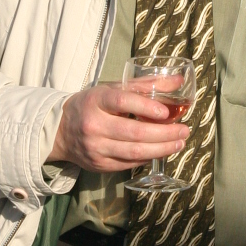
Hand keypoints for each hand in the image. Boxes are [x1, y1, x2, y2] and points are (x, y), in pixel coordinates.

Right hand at [47, 82, 189, 172]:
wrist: (61, 131)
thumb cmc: (92, 105)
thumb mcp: (112, 88)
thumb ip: (145, 84)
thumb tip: (178, 80)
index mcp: (96, 101)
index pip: (122, 102)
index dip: (145, 107)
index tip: (166, 112)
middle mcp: (94, 125)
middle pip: (134, 132)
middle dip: (164, 134)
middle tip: (184, 130)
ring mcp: (96, 148)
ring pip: (134, 152)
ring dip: (161, 149)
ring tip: (179, 143)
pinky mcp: (99, 165)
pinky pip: (129, 163)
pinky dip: (148, 157)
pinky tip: (161, 151)